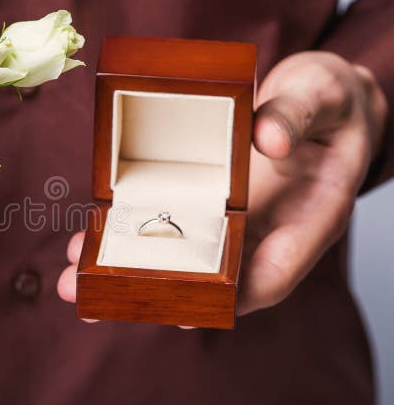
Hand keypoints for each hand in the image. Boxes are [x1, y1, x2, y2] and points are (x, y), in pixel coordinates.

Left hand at [57, 52, 387, 315]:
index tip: (182, 311)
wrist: (324, 101)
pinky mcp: (213, 206)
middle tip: (92, 305)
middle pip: (213, 278)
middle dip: (153, 296)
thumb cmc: (332, 101)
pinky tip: (90, 241)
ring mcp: (238, 221)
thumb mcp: (324, 94)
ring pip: (184, 260)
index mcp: (310, 216)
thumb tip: (268, 140)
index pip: (273, 270)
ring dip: (129, 274)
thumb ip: (298, 114)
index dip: (229, 296)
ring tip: (73, 282)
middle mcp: (268, 230)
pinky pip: (173, 229)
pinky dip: (133, 238)